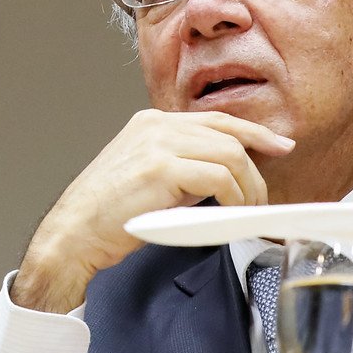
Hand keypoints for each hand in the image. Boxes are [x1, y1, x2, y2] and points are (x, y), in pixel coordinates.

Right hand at [13, 109, 289, 312]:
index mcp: (151, 123)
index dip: (253, 132)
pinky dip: (234, 196)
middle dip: (257, 165)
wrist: (73, 233)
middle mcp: (156, 126)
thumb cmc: (107, 215)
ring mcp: (158, 144)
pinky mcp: (161, 168)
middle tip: (264, 197)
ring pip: (230, 154)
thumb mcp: (147, 176)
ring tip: (245, 212)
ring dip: (248, 188)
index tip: (278, 145)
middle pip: (228, 134)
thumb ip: (181, 164)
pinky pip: (219, 177)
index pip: (215, 119)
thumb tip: (225, 175)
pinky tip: (231, 212)